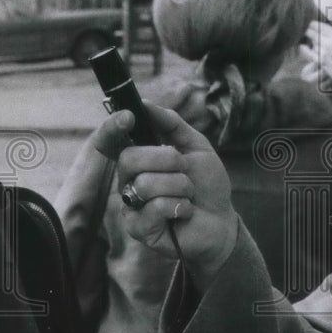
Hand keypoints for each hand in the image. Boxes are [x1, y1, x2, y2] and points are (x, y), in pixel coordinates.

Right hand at [91, 103, 237, 289]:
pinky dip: (178, 207)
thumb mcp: (196, 146)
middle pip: (129, 158)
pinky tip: (184, 212)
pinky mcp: (138, 228)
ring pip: (144, 184)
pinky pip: (153, 208)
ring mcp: (130, 205)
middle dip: (167, 159)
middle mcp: (128, 180)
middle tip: (184, 168)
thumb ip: (172, 124)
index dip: (111, 128)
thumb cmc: (206, 184)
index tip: (129, 116)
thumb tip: (145, 103)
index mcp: (138, 158)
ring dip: (179, 186)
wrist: (221, 219)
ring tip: (188, 195)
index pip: (110, 140)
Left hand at [299, 18, 331, 99]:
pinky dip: (303, 49)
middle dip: (309, 31)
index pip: (319, 25)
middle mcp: (330, 42)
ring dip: (309, 40)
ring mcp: (324, 52)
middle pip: (312, 32)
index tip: (313, 26)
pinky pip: (307, 52)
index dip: (314, 25)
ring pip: (310, 42)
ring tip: (310, 41)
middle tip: (309, 32)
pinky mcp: (320, 62)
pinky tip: (302, 47)